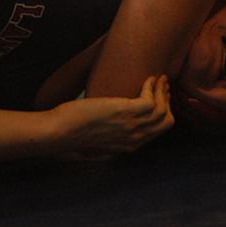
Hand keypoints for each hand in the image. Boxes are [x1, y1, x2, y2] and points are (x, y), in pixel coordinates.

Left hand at [46, 75, 174, 159]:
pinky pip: (151, 100)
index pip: (157, 131)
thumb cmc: (69, 136)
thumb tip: (112, 129)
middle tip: (162, 86)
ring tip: (158, 79)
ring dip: (162, 91)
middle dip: (167, 102)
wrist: (58, 133)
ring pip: (163, 110)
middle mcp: (134, 139)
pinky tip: (147, 79)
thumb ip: (108, 139)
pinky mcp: (125, 113)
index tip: (158, 98)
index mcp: (128, 147)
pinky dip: (152, 88)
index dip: (162, 113)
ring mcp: (131, 127)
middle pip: (166, 122)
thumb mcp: (94, 143)